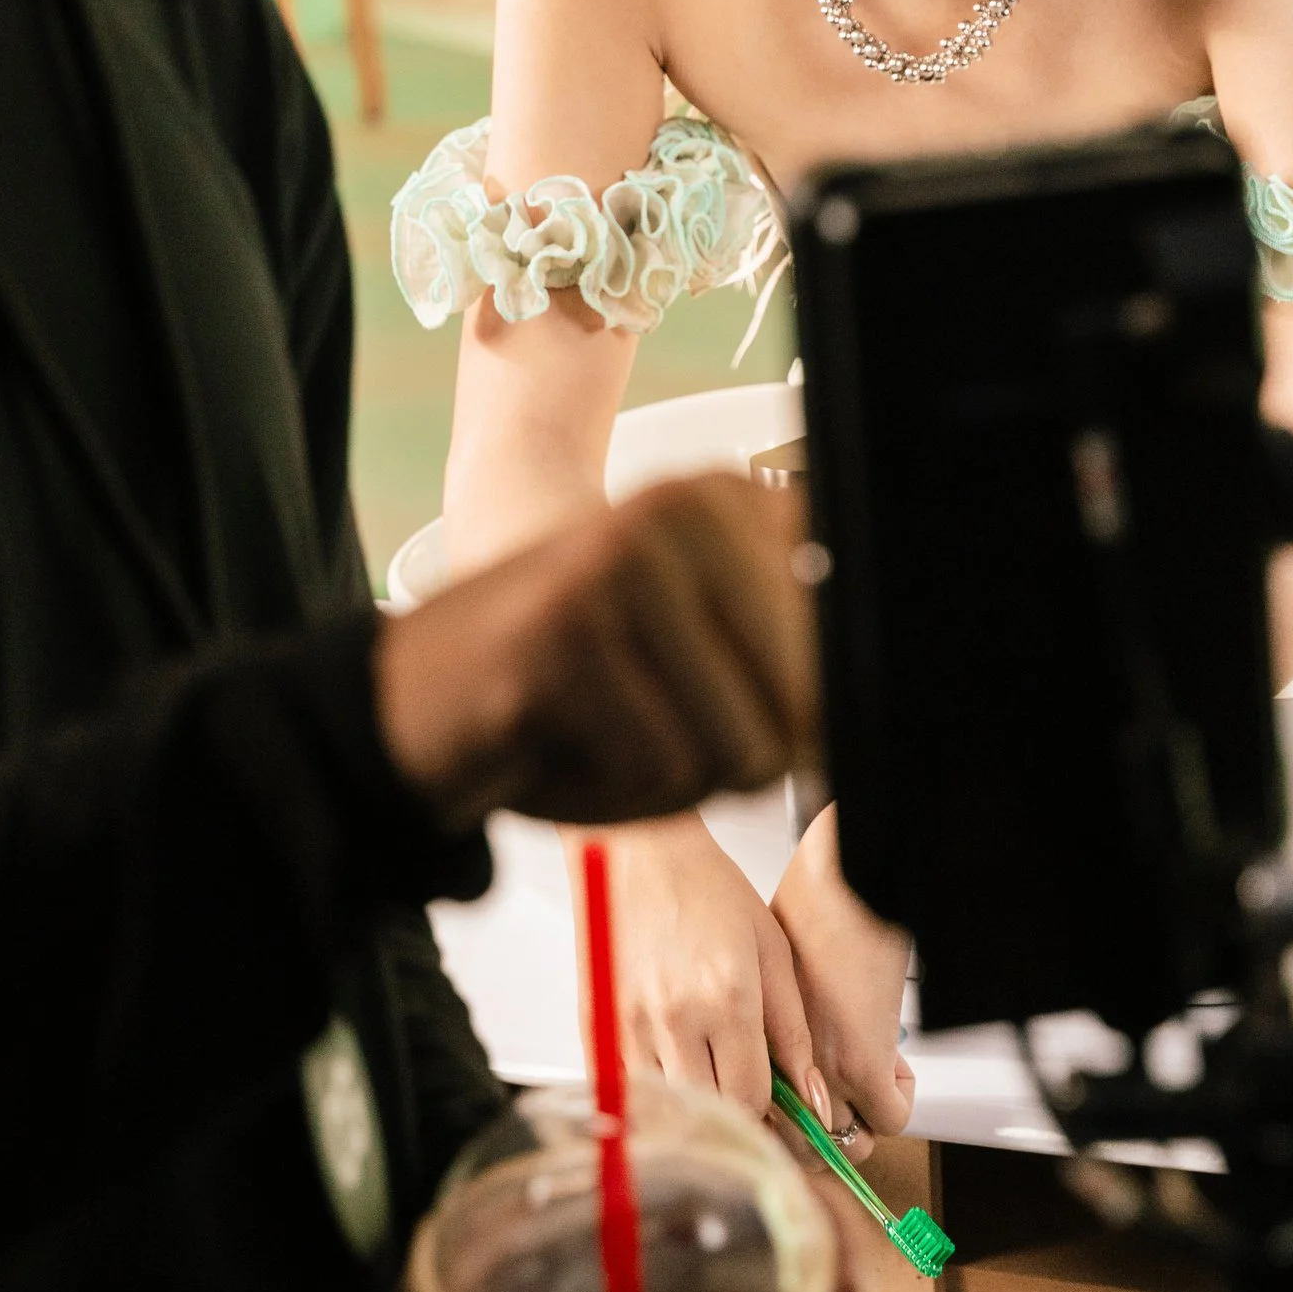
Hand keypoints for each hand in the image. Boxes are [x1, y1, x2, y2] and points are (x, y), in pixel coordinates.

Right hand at [375, 474, 816, 832]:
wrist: (413, 698)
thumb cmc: (573, 684)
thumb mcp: (701, 649)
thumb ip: (798, 660)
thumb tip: (879, 705)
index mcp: (728, 499)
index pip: (852, 626)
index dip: (816, 708)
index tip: (753, 711)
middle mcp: (682, 510)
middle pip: (806, 705)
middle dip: (737, 755)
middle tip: (648, 722)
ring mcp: (620, 564)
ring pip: (741, 747)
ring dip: (673, 784)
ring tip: (603, 731)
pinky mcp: (565, 633)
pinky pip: (658, 769)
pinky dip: (614, 792)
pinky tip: (558, 745)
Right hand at [589, 813, 819, 1126]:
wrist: (641, 852)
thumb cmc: (708, 890)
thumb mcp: (772, 950)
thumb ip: (792, 1029)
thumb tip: (814, 1096)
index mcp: (726, 999)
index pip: (750, 1097)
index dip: (765, 1107)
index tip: (768, 1095)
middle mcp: (675, 1018)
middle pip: (708, 1108)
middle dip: (729, 1108)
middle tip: (737, 1083)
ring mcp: (629, 1024)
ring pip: (666, 1103)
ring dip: (687, 1098)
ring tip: (701, 1064)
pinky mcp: (597, 1022)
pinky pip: (625, 1084)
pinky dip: (649, 1085)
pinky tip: (665, 1056)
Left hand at [771, 806, 913, 1161]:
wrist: (839, 887)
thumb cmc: (805, 914)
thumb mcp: (766, 978)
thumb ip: (768, 1031)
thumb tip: (781, 1062)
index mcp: (756, 1052)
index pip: (763, 1128)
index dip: (790, 1128)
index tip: (810, 1112)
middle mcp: (782, 1070)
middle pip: (803, 1149)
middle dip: (828, 1135)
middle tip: (844, 1102)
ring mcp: (820, 1072)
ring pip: (847, 1143)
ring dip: (865, 1119)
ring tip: (870, 1078)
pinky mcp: (861, 1065)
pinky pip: (891, 1118)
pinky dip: (900, 1098)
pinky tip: (894, 1061)